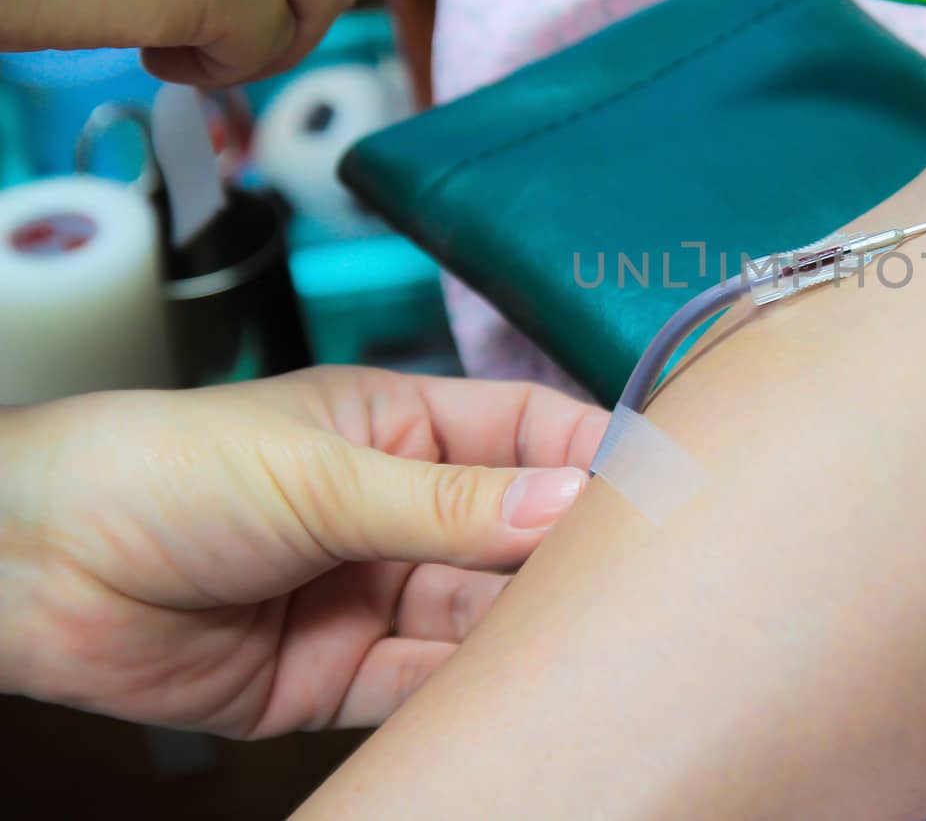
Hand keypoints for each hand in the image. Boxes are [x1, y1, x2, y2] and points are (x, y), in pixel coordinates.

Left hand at [0, 367, 607, 736]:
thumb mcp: (318, 473)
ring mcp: (369, 594)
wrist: (33, 571)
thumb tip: (572, 500)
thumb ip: (447, 502)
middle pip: (512, 533)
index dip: (595, 451)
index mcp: (399, 429)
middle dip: (567, 554)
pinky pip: (421, 685)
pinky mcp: (336, 678)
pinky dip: (466, 693)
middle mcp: (397, 511)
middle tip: (644, 581)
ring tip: (594, 642)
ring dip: (524, 629)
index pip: (528, 428)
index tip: (665, 484)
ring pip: (476, 614)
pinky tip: (515, 693)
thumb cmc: (164, 470)